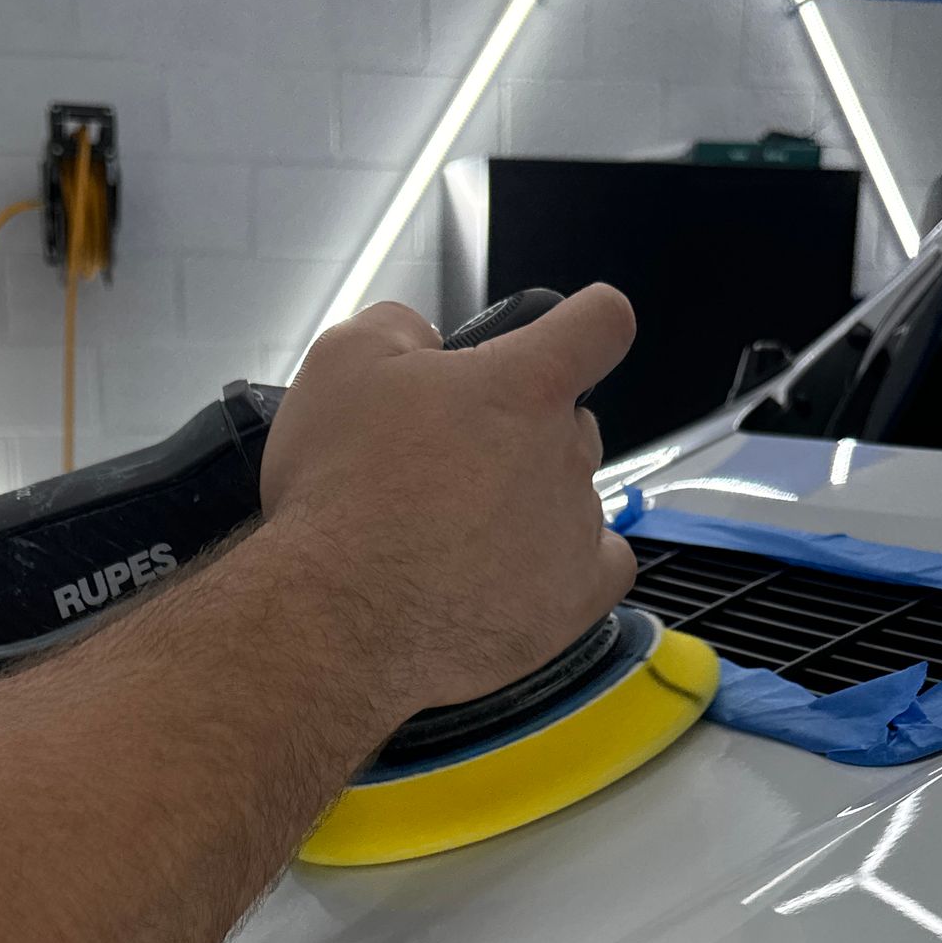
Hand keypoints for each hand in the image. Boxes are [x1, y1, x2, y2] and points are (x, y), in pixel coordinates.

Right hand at [259, 287, 636, 731]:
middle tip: (451, 464)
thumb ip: (400, 328)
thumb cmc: (339, 490)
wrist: (340, 618)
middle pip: (572, 422)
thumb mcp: (342, 362)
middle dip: (521, 432)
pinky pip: (602, 565)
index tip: (566, 341)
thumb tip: (426, 341)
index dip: (586, 324)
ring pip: (574, 495)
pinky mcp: (574, 601)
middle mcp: (565, 452)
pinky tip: (524, 571)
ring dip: (531, 503)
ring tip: (459, 535)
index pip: (599, 324)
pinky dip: (571, 563)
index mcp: (524, 383)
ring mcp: (577, 530)